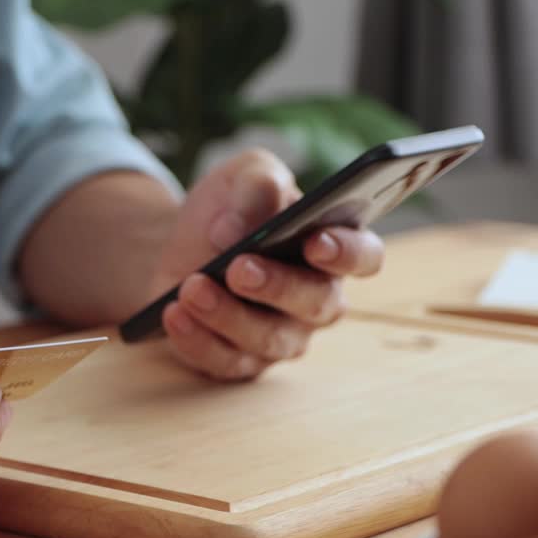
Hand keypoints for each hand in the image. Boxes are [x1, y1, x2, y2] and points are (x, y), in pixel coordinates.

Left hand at [150, 149, 384, 380]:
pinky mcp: (241, 360)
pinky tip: (174, 314)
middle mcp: (317, 298)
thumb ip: (255, 184)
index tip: (315, 242)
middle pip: (317, 304)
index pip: (363, 256)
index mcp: (333, 246)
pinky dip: (197, 341)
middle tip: (239, 267)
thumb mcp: (243, 175)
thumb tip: (236, 228)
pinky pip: (225, 363)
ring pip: (268, 340)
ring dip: (227, 315)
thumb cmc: (231, 208)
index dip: (346, 254)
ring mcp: (282, 335)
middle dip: (277, 286)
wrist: (181, 243)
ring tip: (191, 288)